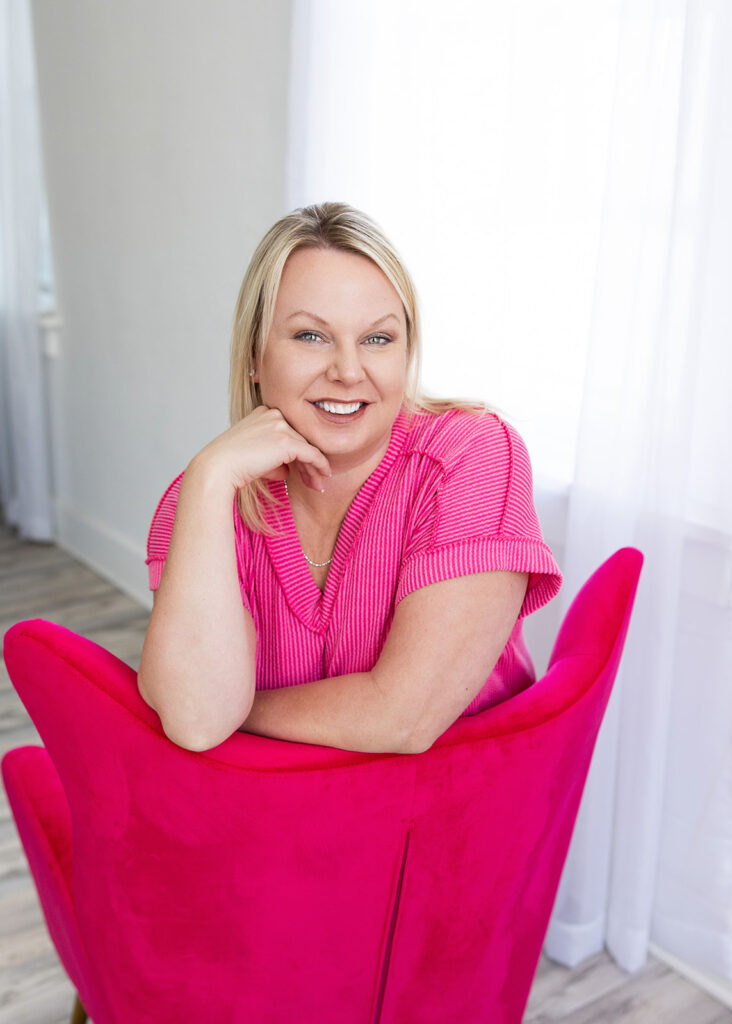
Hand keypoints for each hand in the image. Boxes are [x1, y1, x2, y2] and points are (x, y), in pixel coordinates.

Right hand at [190, 405, 330, 492]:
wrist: (217, 469)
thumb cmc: (231, 465)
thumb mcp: (254, 454)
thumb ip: (273, 457)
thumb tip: (288, 469)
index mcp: (264, 412)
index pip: (289, 431)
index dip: (298, 451)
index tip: (304, 468)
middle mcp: (273, 414)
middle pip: (300, 438)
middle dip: (308, 461)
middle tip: (315, 479)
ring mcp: (280, 425)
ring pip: (307, 447)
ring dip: (314, 468)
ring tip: (318, 484)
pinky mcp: (286, 441)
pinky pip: (311, 454)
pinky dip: (320, 465)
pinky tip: (324, 475)